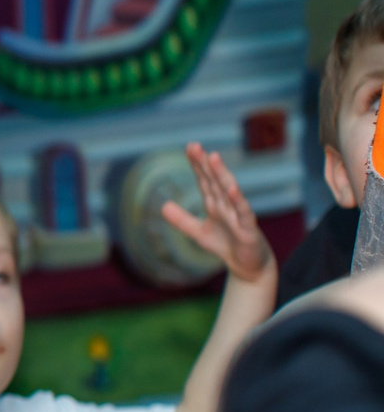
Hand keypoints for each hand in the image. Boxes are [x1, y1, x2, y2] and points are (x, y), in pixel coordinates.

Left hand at [162, 144, 275, 288]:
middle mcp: (226, 205)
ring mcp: (238, 215)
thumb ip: (182, 219)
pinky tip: (232, 189)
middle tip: (195, 145)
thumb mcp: (198, 232)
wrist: (247, 266)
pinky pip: (243, 212)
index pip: (204, 180)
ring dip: (221, 174)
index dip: (197, 164)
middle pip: (214, 180)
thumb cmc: (226, 244)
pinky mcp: (248, 228)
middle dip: (205, 163)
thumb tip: (163, 205)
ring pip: (229, 191)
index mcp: (214, 204)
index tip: (189, 147)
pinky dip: (238, 201)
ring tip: (213, 158)